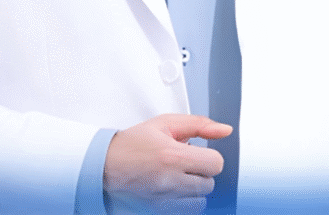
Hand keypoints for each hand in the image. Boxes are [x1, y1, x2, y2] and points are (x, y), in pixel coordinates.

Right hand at [103, 113, 231, 214]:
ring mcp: (164, 202)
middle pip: (209, 184)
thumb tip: (225, 131)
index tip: (197, 153)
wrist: (104, 165)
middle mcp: (170, 182)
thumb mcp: (165, 124)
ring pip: (200, 202)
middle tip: (183, 164)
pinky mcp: (158, 212)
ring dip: (193, 190)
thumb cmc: (133, 143)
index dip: (209, 156)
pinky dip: (183, 202)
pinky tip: (171, 189)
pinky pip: (186, 212)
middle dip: (200, 172)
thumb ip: (199, 124)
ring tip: (176, 178)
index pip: (216, 163)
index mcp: (173, 157)